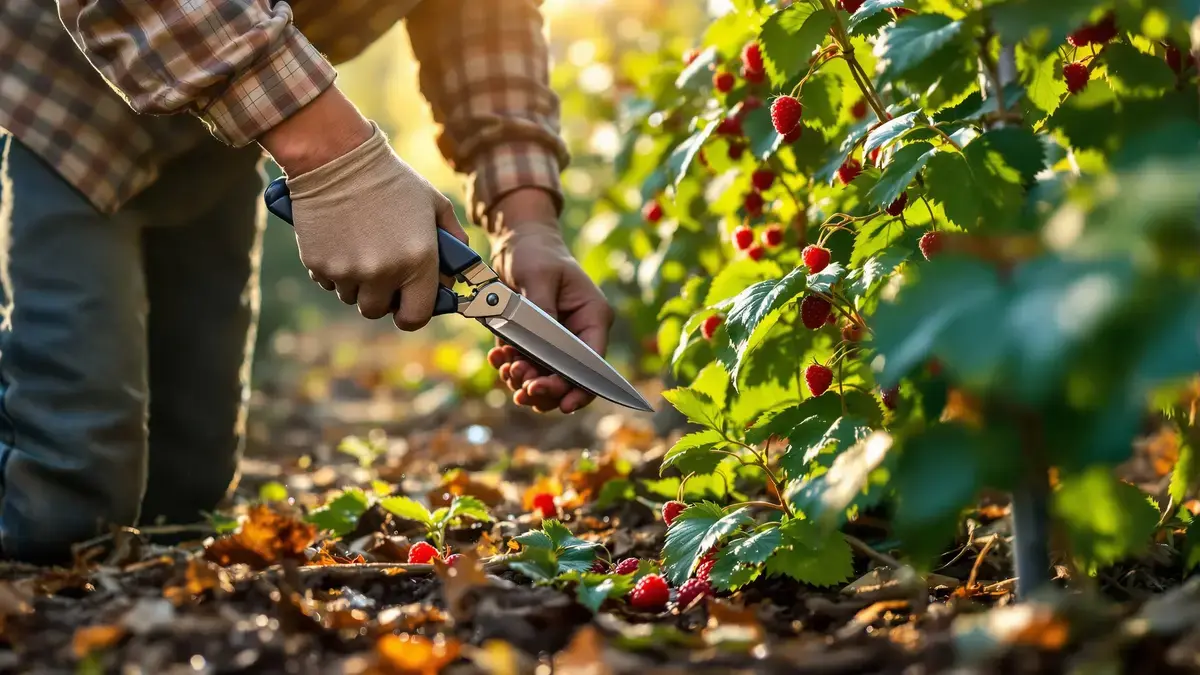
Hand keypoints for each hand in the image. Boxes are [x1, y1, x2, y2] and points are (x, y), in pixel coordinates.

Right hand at [260, 88, 467, 329]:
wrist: (338, 158)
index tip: (407, 304)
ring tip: (360, 248)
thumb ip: (454, 241)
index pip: (416, 317)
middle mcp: (383, 272)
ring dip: (357, 283)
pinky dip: (334, 270)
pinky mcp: (319, 264)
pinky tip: (340, 241)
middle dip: (381, 295)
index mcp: (418, 260)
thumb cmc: (392, 180)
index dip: (411, 313)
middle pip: (378, 310)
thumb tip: (455, 275)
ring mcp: (348, 271)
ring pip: (352, 297)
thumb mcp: (435, 204)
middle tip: (381, 269)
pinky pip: (329, 283)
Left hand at [485, 192, 613, 413]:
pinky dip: (510, 368)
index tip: (563, 404)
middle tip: (522, 388)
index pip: (593, 363)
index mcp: (592, 317)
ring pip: (545, 378)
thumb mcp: (538, 277)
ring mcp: (554, 341)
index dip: (581, 389)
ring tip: (508, 369)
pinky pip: (524, 367)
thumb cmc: (535, 253)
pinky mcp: (532, 343)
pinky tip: (498, 359)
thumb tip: (541, 346)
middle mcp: (577, 334)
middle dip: (546, 388)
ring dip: (525, 382)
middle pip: (569, 378)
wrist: (516, 243)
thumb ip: (541, 312)